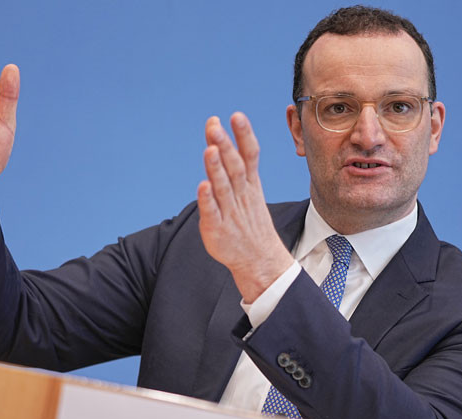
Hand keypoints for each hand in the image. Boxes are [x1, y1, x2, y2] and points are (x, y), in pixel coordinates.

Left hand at [197, 112, 293, 302]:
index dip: (244, 135)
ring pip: (223, 187)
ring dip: (216, 168)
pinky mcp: (217, 230)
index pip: (249, 156)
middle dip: (225, 146)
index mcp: (251, 185)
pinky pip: (212, 212)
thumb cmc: (249, 222)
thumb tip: (217, 136)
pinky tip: (202, 186)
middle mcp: (241, 196)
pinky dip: (207, 200)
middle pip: (234, 168)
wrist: (259, 260)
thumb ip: (233, 164)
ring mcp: (230, 213)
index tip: (236, 116)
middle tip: (215, 125)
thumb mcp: (249, 190)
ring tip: (210, 149)